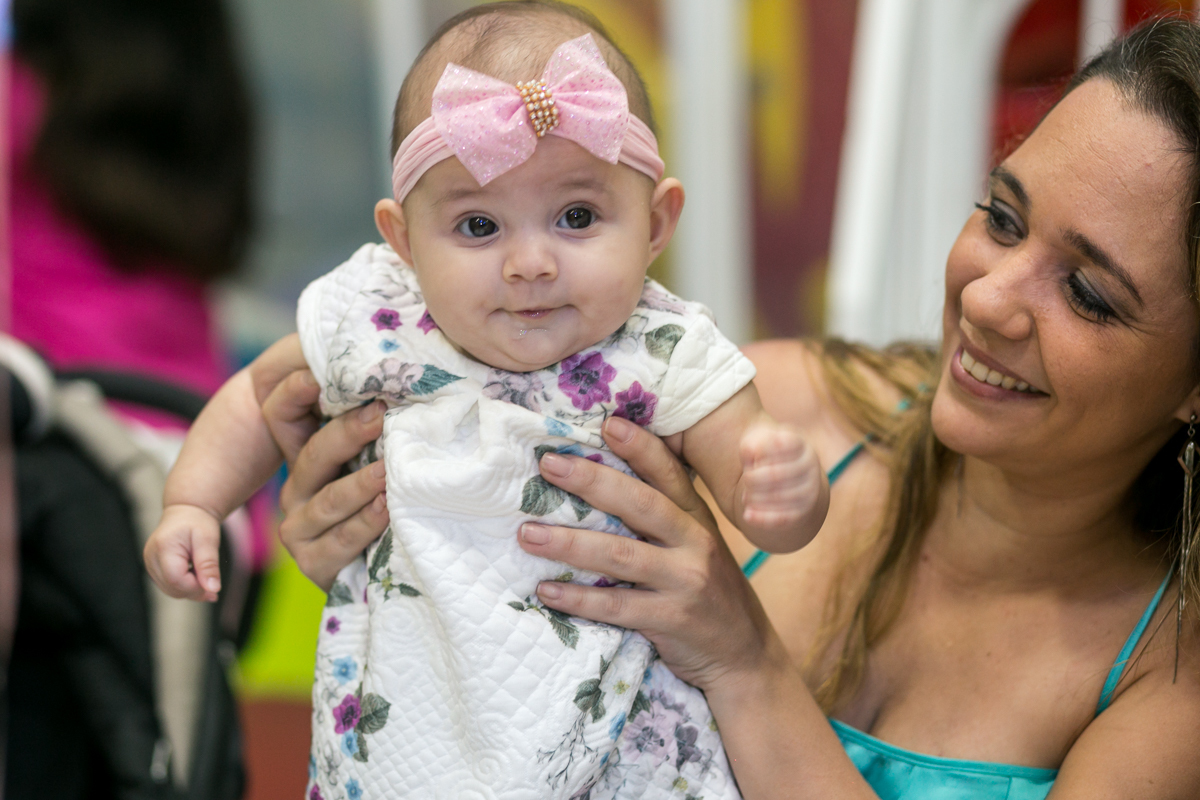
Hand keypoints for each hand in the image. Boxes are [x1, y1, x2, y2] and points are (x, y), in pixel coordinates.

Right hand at [144, 503, 222, 601]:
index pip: (176, 580)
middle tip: (214, 584)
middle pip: (172, 588)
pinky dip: (185, 586)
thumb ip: (209, 565)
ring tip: (206, 578)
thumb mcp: (208, 540)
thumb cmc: (198, 522)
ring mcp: (150, 564)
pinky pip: (169, 586)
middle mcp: (151, 558)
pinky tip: (197, 578)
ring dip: (191, 590)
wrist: (186, 512)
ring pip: (170, 590)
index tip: (213, 586)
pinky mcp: (154, 569)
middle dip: (195, 590)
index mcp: (163, 548)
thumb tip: (213, 589)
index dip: (196, 587)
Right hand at [262, 372, 389, 590]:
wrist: (375, 576)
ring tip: (389, 468)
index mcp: (310, 464)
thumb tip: (404, 394)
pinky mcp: (312, 562)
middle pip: (317, 456)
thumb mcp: (376, 473)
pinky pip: (342, 539)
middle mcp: (298, 492)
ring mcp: (300, 529)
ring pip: (330, 499)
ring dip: (362, 483)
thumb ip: (378, 443)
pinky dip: (367, 524)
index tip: (366, 386)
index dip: (330, 404)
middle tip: (382, 412)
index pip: (314, 426)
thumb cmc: (382, 512)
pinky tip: (388, 509)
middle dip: (350, 433)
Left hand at [516, 416, 782, 692]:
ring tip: (528, 533)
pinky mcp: (673, 619)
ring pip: (621, 555)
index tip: (606, 422)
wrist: (744, 655)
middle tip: (549, 464)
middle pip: (641, 504)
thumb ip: (662, 517)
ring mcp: (686, 581)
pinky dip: (579, 599)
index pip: (668, 474)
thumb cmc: (707, 592)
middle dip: (592, 481)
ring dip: (570, 543)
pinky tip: (546, 591)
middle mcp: (695, 542)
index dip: (640, 446)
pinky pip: (617, 606)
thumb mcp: (696, 546)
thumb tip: (599, 482)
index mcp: (696, 518)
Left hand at [739, 420, 827, 540]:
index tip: (751, 456)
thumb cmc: (765, 455)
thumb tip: (749, 452)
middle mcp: (809, 467)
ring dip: (755, 498)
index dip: (762, 452)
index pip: (781, 445)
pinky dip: (762, 518)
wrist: (784, 476)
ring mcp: (810, 490)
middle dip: (753, 479)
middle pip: (776, 475)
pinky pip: (783, 518)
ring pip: (778, 497)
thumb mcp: (756, 443)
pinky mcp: (804, 511)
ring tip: (746, 497)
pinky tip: (747, 515)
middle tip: (745, 480)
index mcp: (799, 445)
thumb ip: (751, 445)